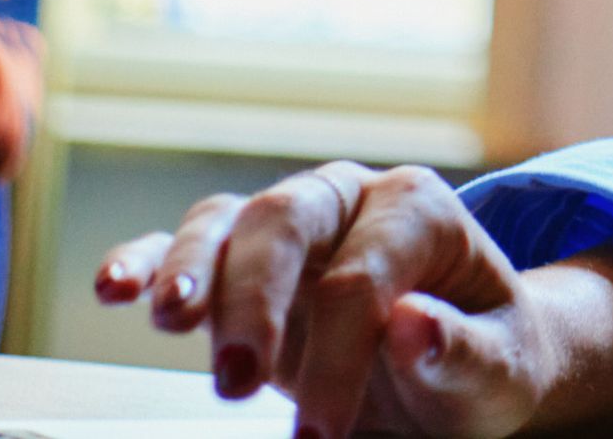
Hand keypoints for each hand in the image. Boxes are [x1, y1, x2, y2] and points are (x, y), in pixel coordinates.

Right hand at [90, 161, 612, 438]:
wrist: (465, 358)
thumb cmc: (484, 358)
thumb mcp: (499, 370)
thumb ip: (462, 351)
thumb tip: (412, 327)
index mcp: (420, 210)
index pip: (364, 275)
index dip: (339, 356)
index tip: (321, 436)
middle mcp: (348, 198)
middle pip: (287, 221)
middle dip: (255, 300)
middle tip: (238, 385)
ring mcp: (291, 223)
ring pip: (228, 223)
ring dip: (191, 274)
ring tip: (166, 323)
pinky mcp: (242, 260)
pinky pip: (183, 243)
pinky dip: (146, 262)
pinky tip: (112, 287)